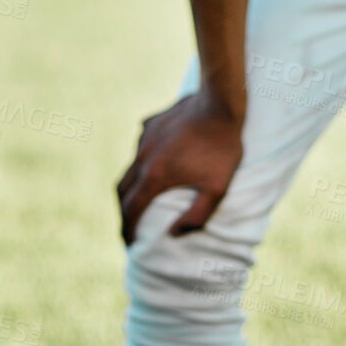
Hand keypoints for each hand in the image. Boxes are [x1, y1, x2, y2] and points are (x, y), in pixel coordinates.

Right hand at [117, 87, 243, 245]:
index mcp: (155, 176)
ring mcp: (144, 138)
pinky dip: (143, 161)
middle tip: (129, 225)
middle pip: (122, 189)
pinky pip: (141, 146)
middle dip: (123, 210)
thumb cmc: (222, 148)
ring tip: (143, 195)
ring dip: (132, 185)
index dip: (127, 229)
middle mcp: (142, 157)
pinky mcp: (150, 124)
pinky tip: (157, 162)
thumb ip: (197, 216)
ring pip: (131, 166)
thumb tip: (175, 233)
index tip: (128, 243)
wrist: (219, 102)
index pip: (131, 210)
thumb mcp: (218, 189)